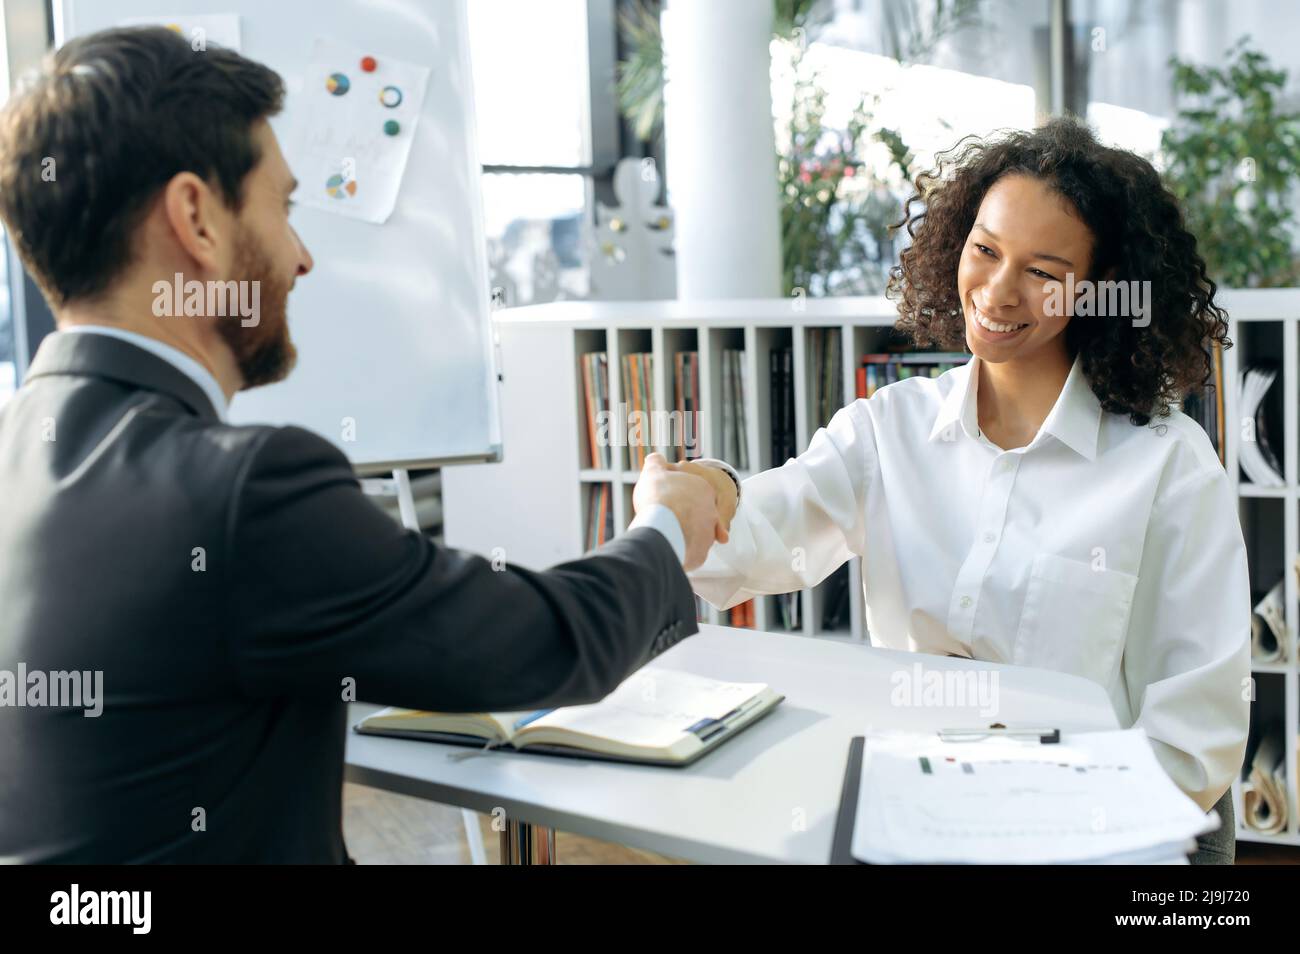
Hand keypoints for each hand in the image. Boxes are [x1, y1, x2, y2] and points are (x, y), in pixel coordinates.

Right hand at [632, 453, 727, 569]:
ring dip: (684, 532)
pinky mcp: (701, 552)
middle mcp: (710, 510)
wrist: (663, 527)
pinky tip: (670, 545)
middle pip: (694, 513)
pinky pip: (691, 550)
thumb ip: (655, 463)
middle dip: (682, 515)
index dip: (673, 494)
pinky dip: (683, 548)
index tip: (661, 499)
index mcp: (702, 488)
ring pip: (695, 532)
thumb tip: (655, 458)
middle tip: (664, 516)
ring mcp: (708, 532)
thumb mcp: (653, 472)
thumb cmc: (659, 498)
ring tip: (666, 533)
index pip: (689, 491)